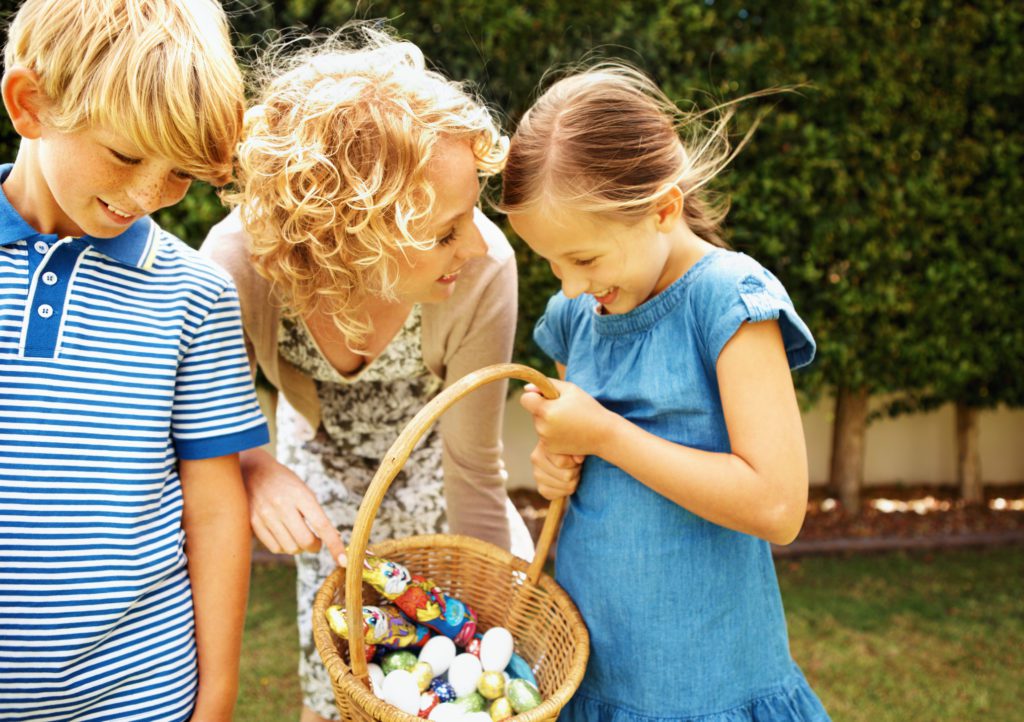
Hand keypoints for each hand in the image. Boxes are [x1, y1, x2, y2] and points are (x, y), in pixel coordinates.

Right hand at [240, 449, 346, 565]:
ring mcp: (266, 515)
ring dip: (299, 548)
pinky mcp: (254, 523)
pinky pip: (275, 548)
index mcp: (300, 495)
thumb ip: (317, 514)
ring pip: (290, 547)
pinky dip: (284, 548)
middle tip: (316, 542)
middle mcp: (282, 505)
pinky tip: (285, 537)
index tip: (343, 561)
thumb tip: (333, 537)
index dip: (334, 545)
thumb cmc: (285, 482)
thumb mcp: (304, 491)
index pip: (322, 525)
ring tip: (298, 536)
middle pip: (305, 541)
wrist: (253, 471)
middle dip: (315, 546)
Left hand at [519, 379, 613, 457]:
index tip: (546, 396)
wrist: (604, 435)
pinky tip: (569, 431)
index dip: (534, 396)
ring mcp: (546, 441)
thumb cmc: (588, 408)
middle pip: (534, 413)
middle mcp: (542, 427)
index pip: (525, 400)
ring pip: (540, 424)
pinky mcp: (551, 449)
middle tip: (565, 409)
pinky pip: (545, 436)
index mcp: (546, 411)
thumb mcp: (570, 390)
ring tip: (570, 420)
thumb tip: (527, 388)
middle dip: (544, 408)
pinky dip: (554, 432)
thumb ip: (547, 384)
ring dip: (549, 420)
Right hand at [530, 440, 581, 499]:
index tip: (577, 460)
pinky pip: (560, 495)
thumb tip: (579, 460)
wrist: (559, 456)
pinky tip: (566, 482)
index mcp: (544, 446)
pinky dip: (567, 491)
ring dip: (574, 482)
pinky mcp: (541, 489)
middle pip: (566, 476)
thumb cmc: (568, 449)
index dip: (575, 463)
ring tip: (572, 473)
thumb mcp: (574, 446)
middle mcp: (536, 460)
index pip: (562, 462)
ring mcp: (537, 476)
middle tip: (576, 467)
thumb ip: (578, 450)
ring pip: (566, 486)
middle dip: (576, 473)